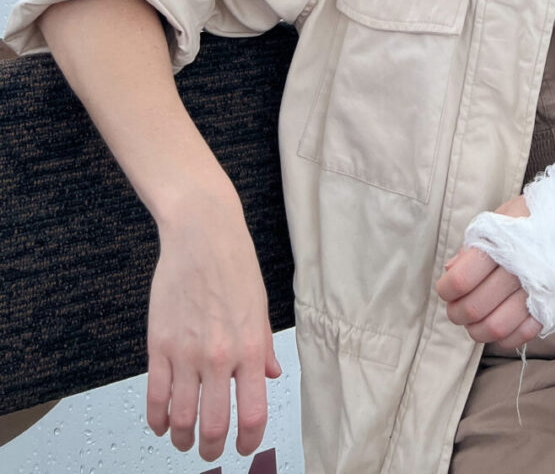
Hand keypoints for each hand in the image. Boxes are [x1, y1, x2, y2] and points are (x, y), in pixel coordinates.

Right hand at [145, 192, 281, 460]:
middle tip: (210, 450)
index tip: (243, 447)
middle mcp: (219, 355)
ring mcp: (186, 352)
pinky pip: (155, 396)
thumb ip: (264, 346)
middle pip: (214, 425)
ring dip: (182, 438)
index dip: (248, 440)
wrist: (202, 233)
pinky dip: (157, 419)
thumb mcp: (260, 305)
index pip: (252, 413)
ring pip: (181, 418)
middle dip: (212, 447)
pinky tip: (161, 423)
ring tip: (184, 440)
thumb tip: (272, 376)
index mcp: (251, 347)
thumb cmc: (234, 263)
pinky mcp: (159, 343)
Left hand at [435, 194, 543, 347]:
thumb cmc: (534, 216)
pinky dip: (504, 338)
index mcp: (501, 245)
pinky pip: (522, 335)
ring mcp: (536, 292)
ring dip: (477, 331)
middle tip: (455, 309)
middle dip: (457, 313)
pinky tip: (498, 327)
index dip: (446, 290)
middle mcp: (518, 271)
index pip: (460, 280)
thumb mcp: (501, 217)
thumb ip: (474, 243)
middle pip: (475, 308)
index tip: (445, 289)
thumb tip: (450, 270)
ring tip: (473, 323)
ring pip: (496, 327)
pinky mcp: (552, 307)